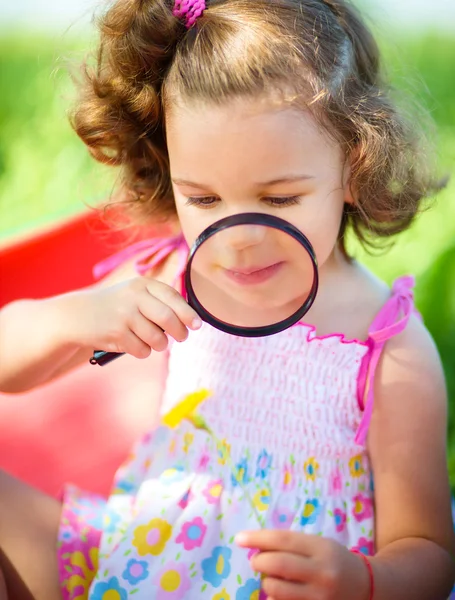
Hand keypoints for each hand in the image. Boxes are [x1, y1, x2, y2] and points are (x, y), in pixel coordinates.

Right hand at [67, 277, 201, 357]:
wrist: (77, 316)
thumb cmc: (114, 307)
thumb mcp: (133, 294)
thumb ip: (159, 301)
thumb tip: (190, 319)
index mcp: (141, 284)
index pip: (172, 296)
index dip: (188, 312)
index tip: (197, 325)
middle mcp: (134, 297)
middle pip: (169, 318)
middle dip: (180, 332)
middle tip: (182, 337)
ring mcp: (124, 315)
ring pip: (157, 338)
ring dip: (160, 345)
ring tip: (154, 342)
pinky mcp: (116, 333)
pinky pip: (142, 350)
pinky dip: (143, 351)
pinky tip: (134, 344)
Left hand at [236, 530, 369, 599]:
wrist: (367, 588)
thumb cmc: (335, 560)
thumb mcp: (318, 545)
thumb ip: (291, 545)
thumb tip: (256, 545)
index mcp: (322, 548)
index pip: (283, 540)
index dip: (257, 538)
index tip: (239, 538)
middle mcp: (322, 573)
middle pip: (277, 565)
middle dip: (258, 561)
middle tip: (255, 560)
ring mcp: (320, 597)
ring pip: (276, 589)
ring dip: (266, 582)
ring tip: (272, 577)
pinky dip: (275, 598)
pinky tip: (280, 592)